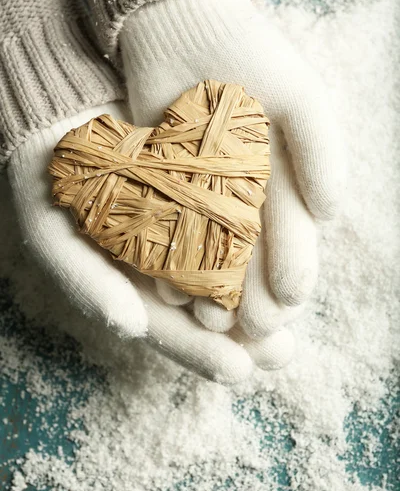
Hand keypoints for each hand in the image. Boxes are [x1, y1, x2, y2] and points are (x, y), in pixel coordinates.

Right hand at [8, 102, 294, 384]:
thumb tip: (130, 329)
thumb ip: (87, 282)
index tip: (238, 370)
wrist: (59, 120)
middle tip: (280, 354)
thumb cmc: (49, 183)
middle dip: (243, 340)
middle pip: (204, 314)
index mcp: (126, 286)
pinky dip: (258, 250)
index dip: (199, 352)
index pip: (165, 329)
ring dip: (260, 303)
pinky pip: (233, 232)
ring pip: (226, 280)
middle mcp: (158, 270)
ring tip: (293, 323)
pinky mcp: (201, 199)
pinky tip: (284, 264)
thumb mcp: (53, 234)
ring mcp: (182, 236)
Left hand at [120, 0, 341, 337]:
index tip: (291, 299)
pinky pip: (167, 239)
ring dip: (214, 291)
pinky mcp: (161, 194)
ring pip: (210, 259)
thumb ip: (324, 152)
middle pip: (253, 260)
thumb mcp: (301, 98)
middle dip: (256, 295)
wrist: (182, 30)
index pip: (294, 240)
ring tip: (214, 319)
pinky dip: (169, 262)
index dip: (294, 270)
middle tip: (256, 327)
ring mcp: (202, 202)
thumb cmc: (251, 59)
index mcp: (285, 186)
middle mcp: (246, 202)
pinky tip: (172, 286)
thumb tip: (332, 216)